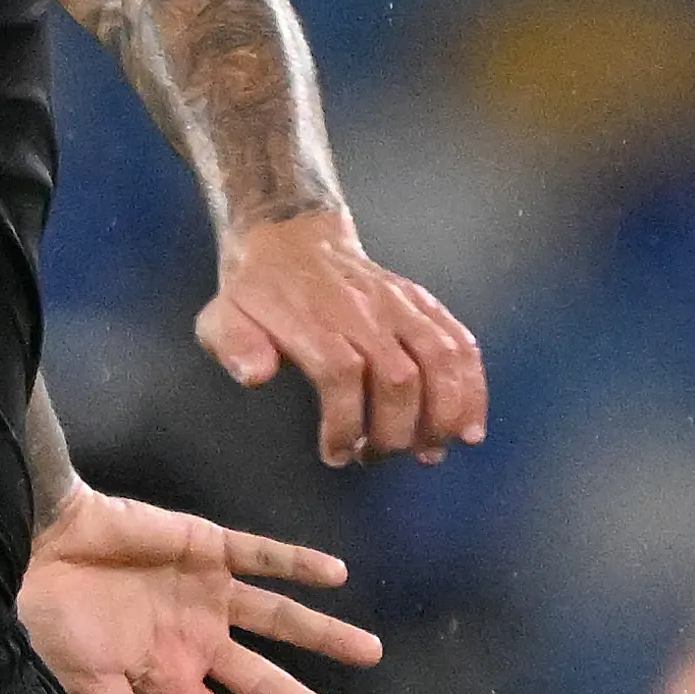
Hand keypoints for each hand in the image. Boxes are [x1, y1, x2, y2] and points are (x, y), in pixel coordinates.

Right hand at [19, 487, 378, 693]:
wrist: (43, 542)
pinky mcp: (209, 548)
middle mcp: (197, 641)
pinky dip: (298, 564)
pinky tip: (337, 574)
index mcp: (168, 678)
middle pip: (266, 682)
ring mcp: (208, 595)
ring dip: (323, 635)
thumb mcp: (89, 682)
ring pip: (279, 620)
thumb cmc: (59, 617)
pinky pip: (263, 557)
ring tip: (371, 652)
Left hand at [203, 207, 489, 466]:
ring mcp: (398, 304)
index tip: (337, 454)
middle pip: (397, 375)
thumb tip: (256, 376)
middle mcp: (363, 309)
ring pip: (439, 358)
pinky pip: (458, 341)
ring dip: (443, 412)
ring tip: (431, 452)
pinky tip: (470, 425)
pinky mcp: (421, 304)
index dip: (345, 421)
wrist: (291, 237)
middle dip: (394, 430)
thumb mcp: (222, 317)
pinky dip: (472, 385)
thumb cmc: (256, 293)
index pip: (340, 372)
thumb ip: (234, 346)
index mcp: (313, 317)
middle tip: (375, 456)